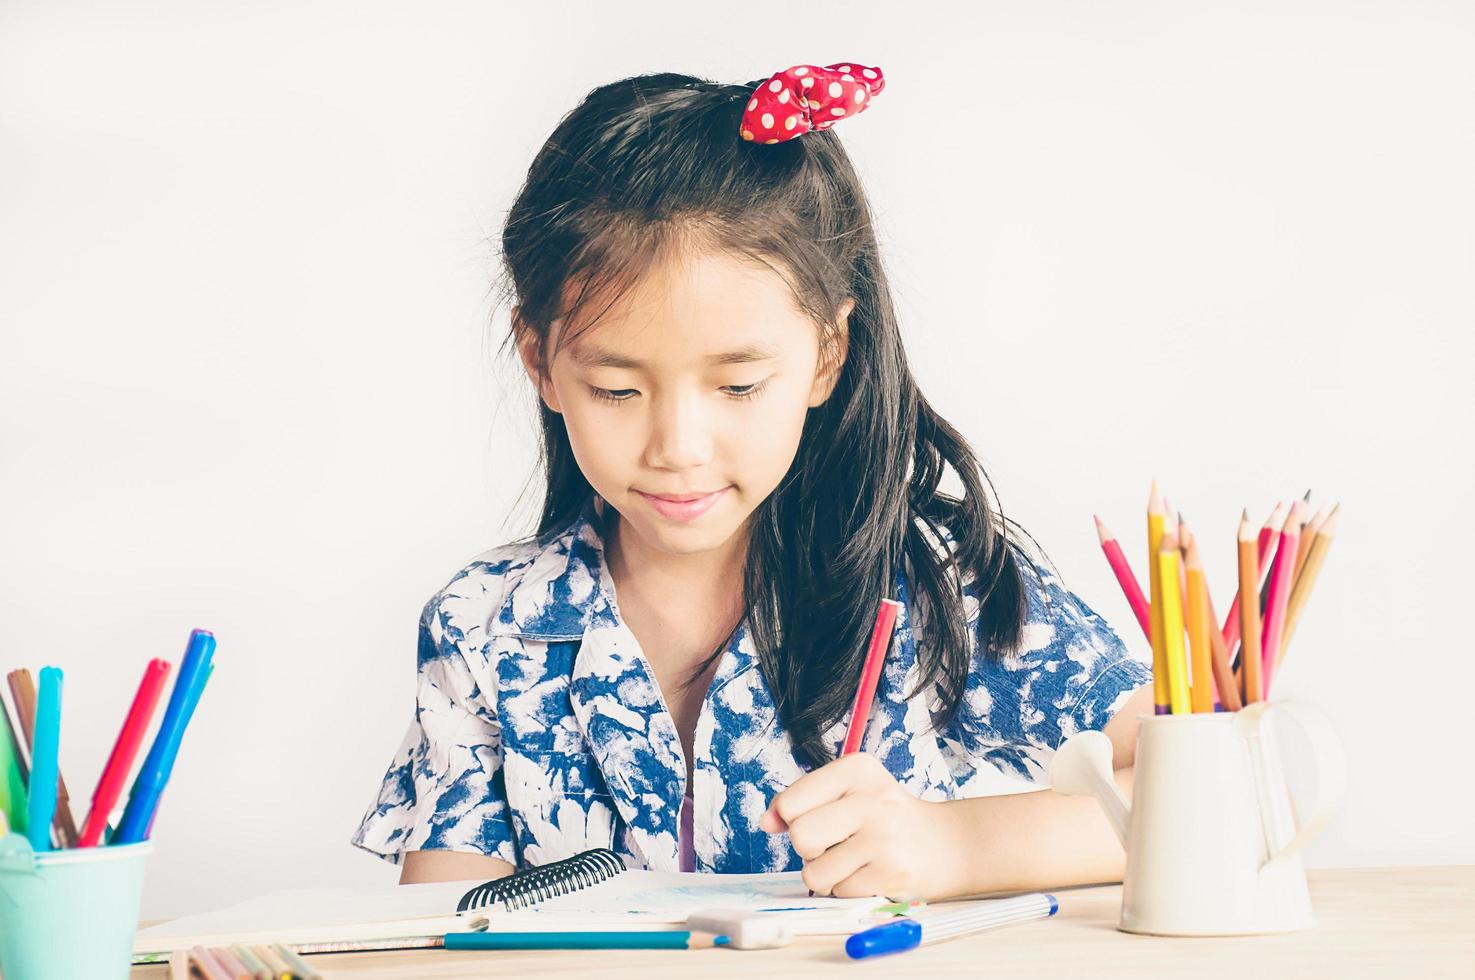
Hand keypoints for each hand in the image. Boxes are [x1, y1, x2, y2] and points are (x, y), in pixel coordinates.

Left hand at [759, 752, 959, 899]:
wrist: (947, 844)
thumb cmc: (885, 818)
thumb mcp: (848, 792)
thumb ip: (801, 802)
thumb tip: (767, 823)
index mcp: (858, 769)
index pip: (791, 802)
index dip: (792, 819)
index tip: (818, 818)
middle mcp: (873, 798)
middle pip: (801, 836)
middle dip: (809, 848)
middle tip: (837, 842)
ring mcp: (885, 837)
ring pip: (815, 871)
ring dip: (826, 874)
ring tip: (853, 859)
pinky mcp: (892, 873)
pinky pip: (839, 892)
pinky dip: (847, 888)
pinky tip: (870, 872)